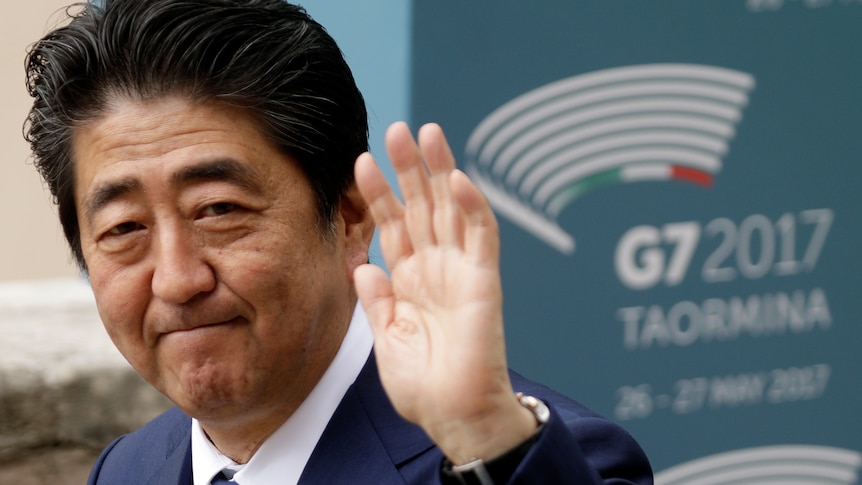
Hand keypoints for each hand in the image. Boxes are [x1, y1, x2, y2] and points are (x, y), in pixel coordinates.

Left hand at [353, 122, 535, 463]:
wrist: (454, 415)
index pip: (393, 225)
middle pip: (421, 206)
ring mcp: (461, 270)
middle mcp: (435, 268)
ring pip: (452, 208)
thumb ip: (376, 300)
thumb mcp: (386, 339)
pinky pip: (480, 236)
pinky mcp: (484, 280)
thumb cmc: (423, 387)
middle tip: (396, 129)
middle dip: (408, 168)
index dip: (378, 193)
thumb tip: (363, 265)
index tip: (361, 162)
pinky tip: (456, 179)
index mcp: (410, 281)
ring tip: (425, 134)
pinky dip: (472, 206)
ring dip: (440, 171)